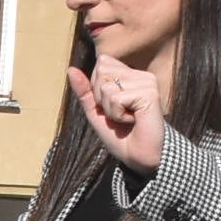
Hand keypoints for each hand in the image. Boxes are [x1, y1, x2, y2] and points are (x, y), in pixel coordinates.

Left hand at [69, 56, 166, 173]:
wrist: (140, 157)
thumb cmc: (120, 136)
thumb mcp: (96, 112)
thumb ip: (85, 91)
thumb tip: (70, 69)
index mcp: (131, 75)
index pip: (103, 62)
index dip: (97, 87)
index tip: (112, 105)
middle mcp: (141, 75)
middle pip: (102, 70)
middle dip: (102, 97)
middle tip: (119, 113)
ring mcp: (147, 83)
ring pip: (107, 87)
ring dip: (110, 109)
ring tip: (127, 118)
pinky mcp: (149, 93)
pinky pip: (116, 99)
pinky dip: (118, 115)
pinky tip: (133, 121)